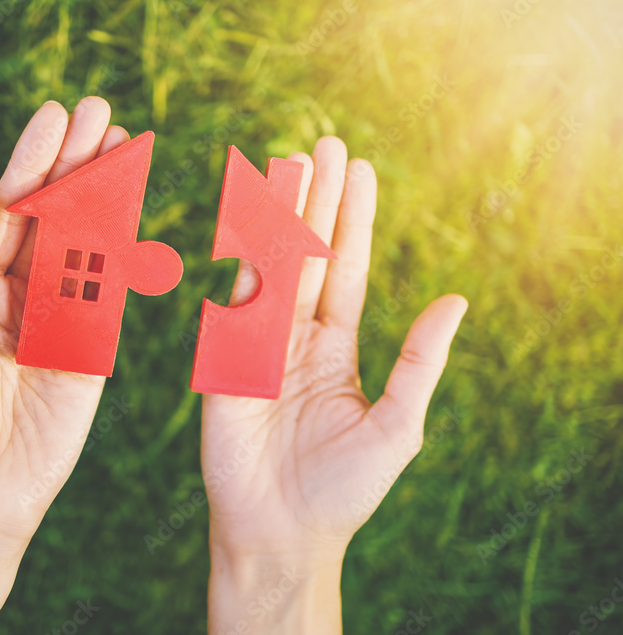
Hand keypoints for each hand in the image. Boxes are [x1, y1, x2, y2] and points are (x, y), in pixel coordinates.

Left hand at [0, 96, 130, 540]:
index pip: (8, 211)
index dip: (32, 162)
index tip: (54, 117)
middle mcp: (19, 292)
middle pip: (52, 215)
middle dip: (76, 163)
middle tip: (100, 113)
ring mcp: (60, 317)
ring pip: (86, 244)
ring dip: (106, 195)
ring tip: (124, 144)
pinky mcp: (94, 347)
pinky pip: (111, 292)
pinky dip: (125, 252)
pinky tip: (136, 209)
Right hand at [201, 137, 466, 632]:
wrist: (280, 533)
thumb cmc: (342, 490)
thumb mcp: (396, 426)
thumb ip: (419, 362)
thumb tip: (455, 299)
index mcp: (333, 349)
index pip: (345, 270)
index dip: (353, 220)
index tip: (359, 171)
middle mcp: (294, 339)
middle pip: (308, 255)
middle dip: (316, 201)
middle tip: (324, 144)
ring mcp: (255, 347)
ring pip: (268, 268)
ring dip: (277, 217)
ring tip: (286, 163)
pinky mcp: (223, 363)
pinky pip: (230, 305)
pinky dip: (236, 262)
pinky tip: (243, 221)